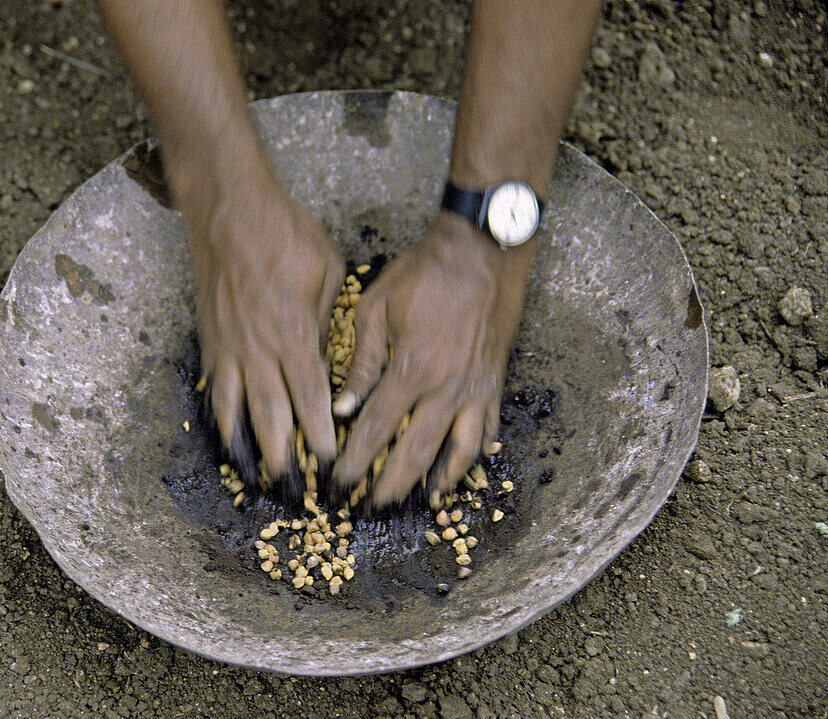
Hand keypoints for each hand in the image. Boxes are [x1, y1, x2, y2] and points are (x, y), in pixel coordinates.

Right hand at [188, 174, 344, 497]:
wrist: (229, 208)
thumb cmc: (284, 232)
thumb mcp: (326, 271)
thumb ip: (326, 321)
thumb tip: (326, 357)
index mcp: (292, 333)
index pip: (310, 397)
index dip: (319, 435)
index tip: (328, 464)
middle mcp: (257, 348)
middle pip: (271, 415)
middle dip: (282, 456)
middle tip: (291, 490)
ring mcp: (228, 345)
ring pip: (236, 407)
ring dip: (245, 447)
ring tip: (251, 478)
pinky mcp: (209, 337)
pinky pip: (214, 385)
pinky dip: (218, 414)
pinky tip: (222, 433)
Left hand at [331, 211, 535, 506]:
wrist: (482, 252)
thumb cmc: (424, 274)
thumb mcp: (377, 309)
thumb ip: (362, 362)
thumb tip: (344, 408)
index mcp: (412, 370)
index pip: (375, 430)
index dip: (354, 462)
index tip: (337, 486)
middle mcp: (447, 388)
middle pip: (415, 452)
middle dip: (390, 487)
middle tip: (370, 510)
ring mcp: (475, 389)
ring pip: (457, 451)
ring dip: (437, 482)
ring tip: (420, 503)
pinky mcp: (495, 383)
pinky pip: (487, 430)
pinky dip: (476, 455)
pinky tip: (465, 470)